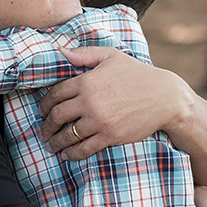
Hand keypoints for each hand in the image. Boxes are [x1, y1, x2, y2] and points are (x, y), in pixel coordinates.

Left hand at [37, 46, 192, 160]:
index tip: (41, 111)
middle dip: (46, 125)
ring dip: (56, 142)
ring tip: (51, 145)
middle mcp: (89, 101)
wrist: (164, 97)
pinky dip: (72, 153)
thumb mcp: (111, 56)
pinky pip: (84, 148)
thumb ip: (84, 54)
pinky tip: (66, 155)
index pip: (56, 94)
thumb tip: (59, 51)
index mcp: (86, 81)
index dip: (45, 104)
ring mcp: (99, 120)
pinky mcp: (110, 136)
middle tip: (43, 131)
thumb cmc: (138, 74)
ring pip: (68, 134)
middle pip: (57, 116)